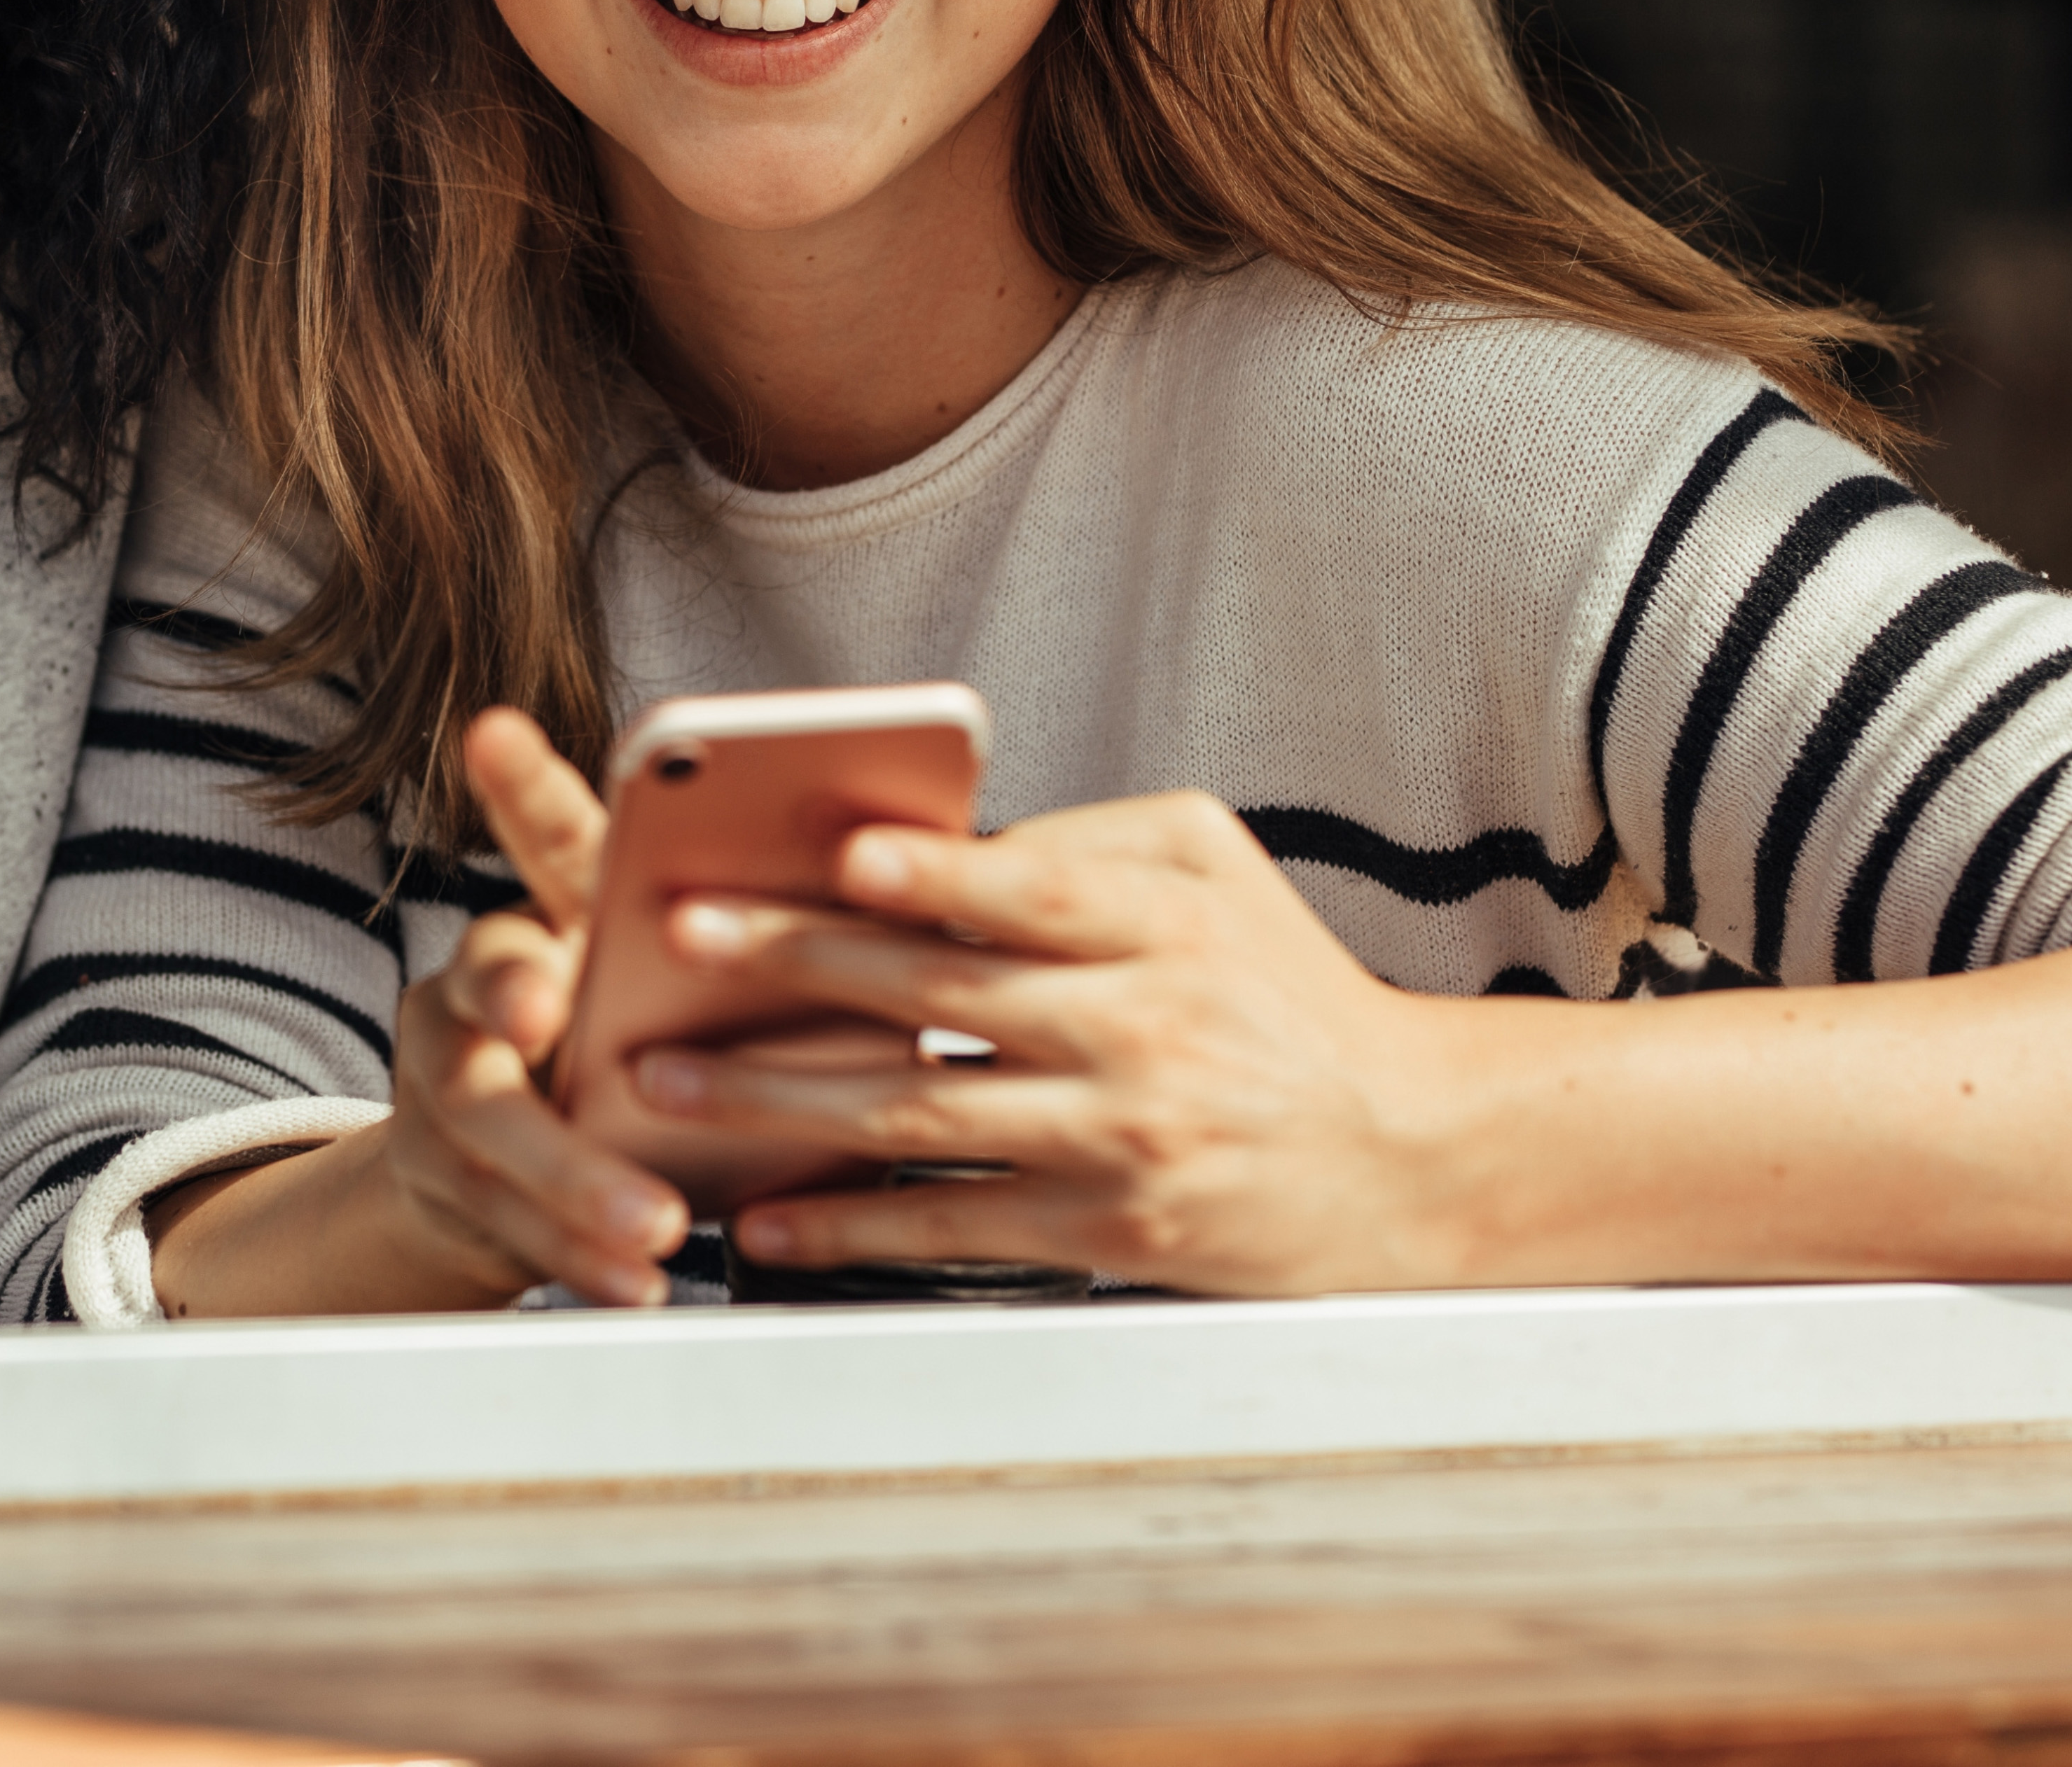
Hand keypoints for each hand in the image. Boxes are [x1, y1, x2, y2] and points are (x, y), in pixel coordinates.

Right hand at [146, 707, 691, 1313]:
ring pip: (490, 1129)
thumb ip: (686, 942)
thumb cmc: (619, 1048)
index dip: (520, 784)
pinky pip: (507, 1223)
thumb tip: (814, 860)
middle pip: (483, 993)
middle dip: (508, 993)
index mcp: (548, 922)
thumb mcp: (652, 983)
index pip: (545, 841)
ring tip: (654, 1226)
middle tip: (547, 1007)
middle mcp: (479, 994)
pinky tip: (631, 1283)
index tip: (497, 731)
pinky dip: (574, 1258)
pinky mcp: (454, 1183)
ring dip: (572, 1180)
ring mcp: (451, 1092)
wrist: (500, 1174)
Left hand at [631, 790, 1467, 1295]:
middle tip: (679, 941)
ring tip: (668, 1083)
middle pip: (941, 993)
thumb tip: (938, 839)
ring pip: (921, 1116)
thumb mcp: (1216, 871)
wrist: (1403, 1154)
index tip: (841, 852)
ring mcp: (1120, 1137)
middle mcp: (1140, 1028)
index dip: (936, 872)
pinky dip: (851, 1226)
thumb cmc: (1283, 992)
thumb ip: (1084, 840)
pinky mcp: (1108, 1230)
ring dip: (779, 1101)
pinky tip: (765, 1220)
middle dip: (794, 964)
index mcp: (1163, 923)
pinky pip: (953, 1226)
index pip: (1033, 889)